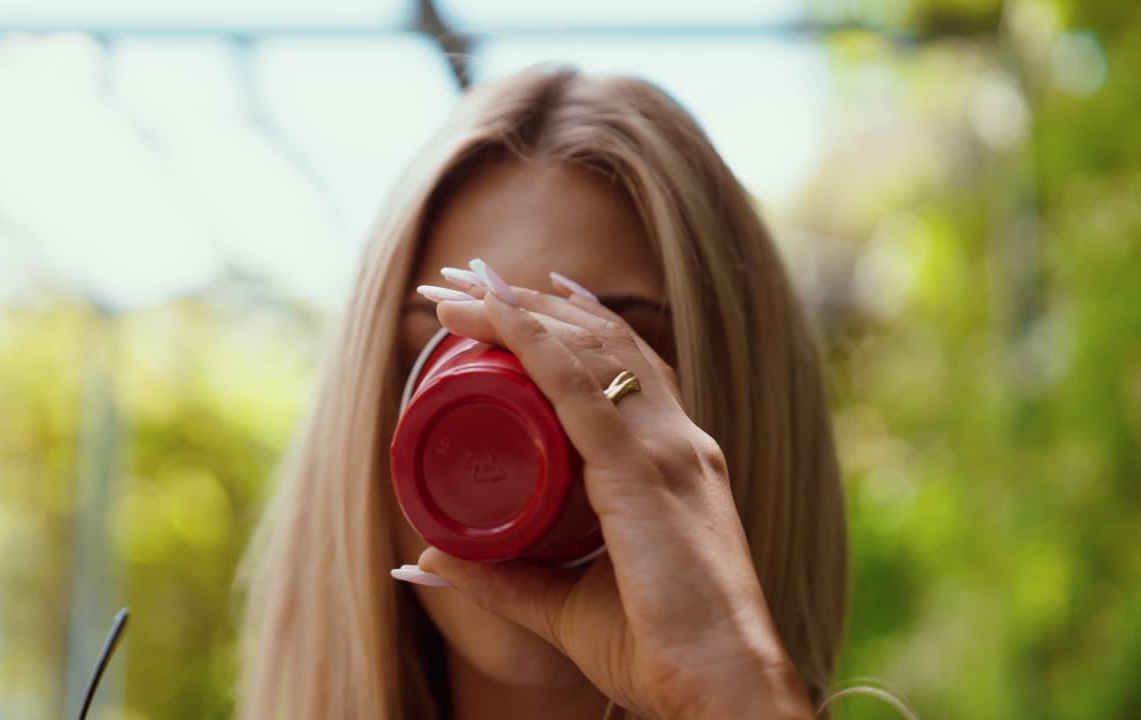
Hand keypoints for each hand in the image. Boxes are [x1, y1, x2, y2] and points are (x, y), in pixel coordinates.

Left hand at [409, 263, 812, 719]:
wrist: (721, 689)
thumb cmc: (659, 652)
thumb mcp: (561, 604)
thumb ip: (500, 577)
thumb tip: (431, 553)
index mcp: (675, 462)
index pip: (622, 366)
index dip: (566, 323)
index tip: (508, 297)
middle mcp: (679, 442)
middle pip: (602, 343)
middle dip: (530, 304)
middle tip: (463, 284)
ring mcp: (669, 451)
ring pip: (588, 351)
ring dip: (518, 311)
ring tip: (458, 292)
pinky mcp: (646, 473)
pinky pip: (580, 388)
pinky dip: (534, 342)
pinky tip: (495, 313)